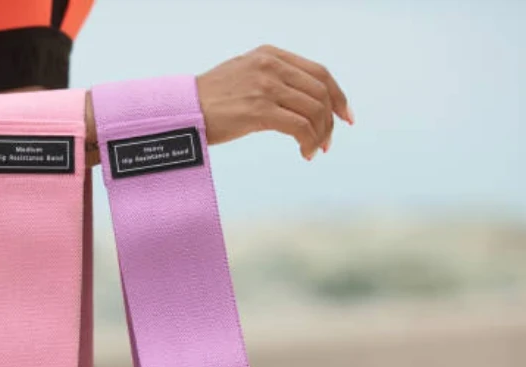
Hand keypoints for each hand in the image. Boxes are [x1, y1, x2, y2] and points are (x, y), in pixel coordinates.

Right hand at [197, 45, 353, 159]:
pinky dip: (309, 142)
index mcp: (269, 55)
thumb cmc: (208, 102)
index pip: (319, 72)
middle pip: (320, 92)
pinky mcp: (259, 110)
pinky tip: (304, 153)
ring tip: (315, 150)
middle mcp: (270, 66)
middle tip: (328, 142)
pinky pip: (300, 127)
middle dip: (330, 120)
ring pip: (313, 110)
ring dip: (320, 134)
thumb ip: (271, 78)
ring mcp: (265, 86)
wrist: (180, 111)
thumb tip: (300, 100)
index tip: (344, 116)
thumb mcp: (242, 76)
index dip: (338, 95)